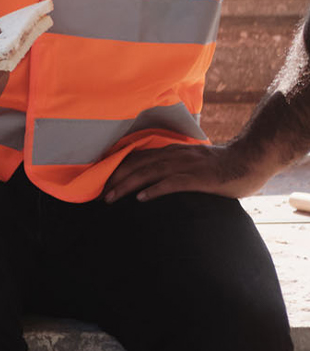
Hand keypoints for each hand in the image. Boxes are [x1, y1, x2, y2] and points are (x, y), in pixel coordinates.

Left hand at [102, 142, 272, 203]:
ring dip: (128, 184)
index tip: (102, 179)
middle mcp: (174, 155)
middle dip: (117, 178)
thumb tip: (158, 178)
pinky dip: (155, 190)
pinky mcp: (199, 177)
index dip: (119, 167)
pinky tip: (141, 198)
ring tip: (112, 197)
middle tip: (101, 193)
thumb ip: (176, 166)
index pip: (138, 157)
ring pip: (149, 172)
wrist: (249, 160)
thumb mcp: (193, 162)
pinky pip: (173, 183)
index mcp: (171, 151)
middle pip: (138, 164)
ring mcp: (186, 165)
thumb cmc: (221, 165)